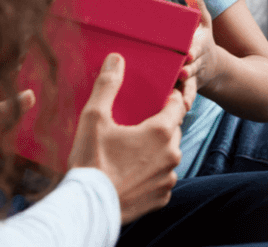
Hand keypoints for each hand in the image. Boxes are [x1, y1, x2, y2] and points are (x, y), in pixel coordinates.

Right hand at [67, 53, 183, 223]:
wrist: (88, 206)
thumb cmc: (91, 161)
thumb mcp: (94, 117)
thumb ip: (107, 85)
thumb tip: (116, 60)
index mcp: (161, 132)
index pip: (178, 104)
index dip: (170, 96)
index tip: (158, 93)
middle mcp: (172, 155)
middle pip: (174, 129)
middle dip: (160, 122)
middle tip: (137, 120)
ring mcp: (168, 179)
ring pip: (169, 154)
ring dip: (156, 148)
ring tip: (131, 147)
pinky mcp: (161, 198)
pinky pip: (162, 177)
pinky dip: (152, 171)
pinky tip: (131, 169)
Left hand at [177, 0, 219, 108]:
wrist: (217, 71)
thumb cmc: (204, 41)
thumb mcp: (204, 22)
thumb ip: (197, 4)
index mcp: (198, 45)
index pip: (196, 46)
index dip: (192, 49)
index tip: (188, 51)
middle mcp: (196, 63)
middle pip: (192, 67)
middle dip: (187, 70)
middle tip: (181, 72)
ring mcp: (192, 79)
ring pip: (188, 87)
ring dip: (184, 92)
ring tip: (177, 99)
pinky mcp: (184, 91)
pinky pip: (182, 99)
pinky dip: (179, 105)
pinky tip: (170, 112)